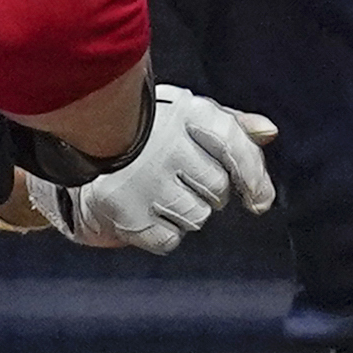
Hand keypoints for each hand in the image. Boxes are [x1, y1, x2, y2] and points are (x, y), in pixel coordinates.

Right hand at [28, 86, 276, 254]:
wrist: (83, 143)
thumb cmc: (150, 129)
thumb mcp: (189, 114)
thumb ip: (232, 124)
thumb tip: (269, 133)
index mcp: (185, 113)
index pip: (233, 143)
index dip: (254, 175)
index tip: (259, 202)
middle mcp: (165, 145)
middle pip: (218, 190)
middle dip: (209, 191)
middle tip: (183, 177)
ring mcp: (144, 180)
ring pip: (196, 217)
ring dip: (187, 212)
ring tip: (161, 191)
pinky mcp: (126, 211)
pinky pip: (169, 240)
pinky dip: (164, 232)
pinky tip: (148, 210)